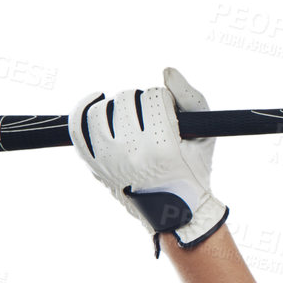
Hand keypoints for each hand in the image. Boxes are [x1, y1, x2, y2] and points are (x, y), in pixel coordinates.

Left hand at [68, 66, 229, 258]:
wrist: (175, 212)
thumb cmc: (193, 170)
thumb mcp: (204, 136)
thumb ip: (191, 98)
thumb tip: (167, 70)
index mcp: (162, 148)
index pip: (154, 97)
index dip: (165, 99)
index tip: (170, 113)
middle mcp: (130, 155)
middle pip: (126, 100)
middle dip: (141, 101)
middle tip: (151, 116)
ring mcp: (107, 161)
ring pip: (100, 110)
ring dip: (116, 104)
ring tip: (128, 112)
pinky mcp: (93, 164)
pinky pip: (77, 127)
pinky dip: (83, 108)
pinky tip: (96, 100)